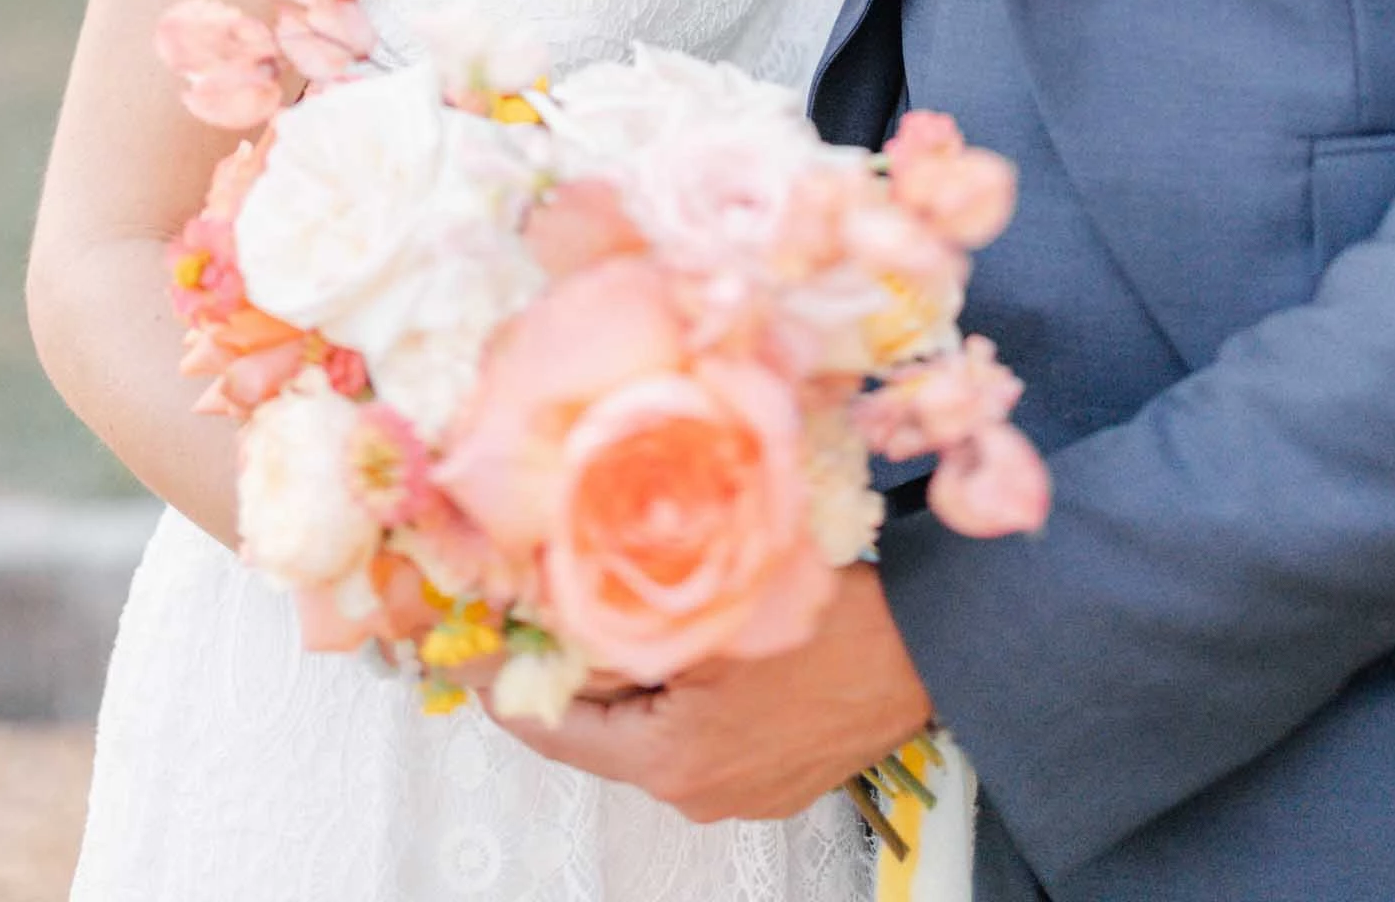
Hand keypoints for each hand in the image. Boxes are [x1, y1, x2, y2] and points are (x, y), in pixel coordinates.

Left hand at [486, 565, 932, 822]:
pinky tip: (684, 630)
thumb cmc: (834, 618)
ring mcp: (737, 793)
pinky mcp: (771, 777)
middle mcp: (697, 793)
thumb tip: (540, 603)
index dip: (502, 678)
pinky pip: (694, 730)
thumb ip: (617, 617)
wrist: (938, 647)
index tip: (456, 644)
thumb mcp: (711, 605)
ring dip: (625, 669)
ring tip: (609, 601)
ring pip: (646, 724)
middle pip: (598, 728)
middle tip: (527, 602)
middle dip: (566, 664)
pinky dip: (674, 686)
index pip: (552, 730)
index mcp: (672, 761)